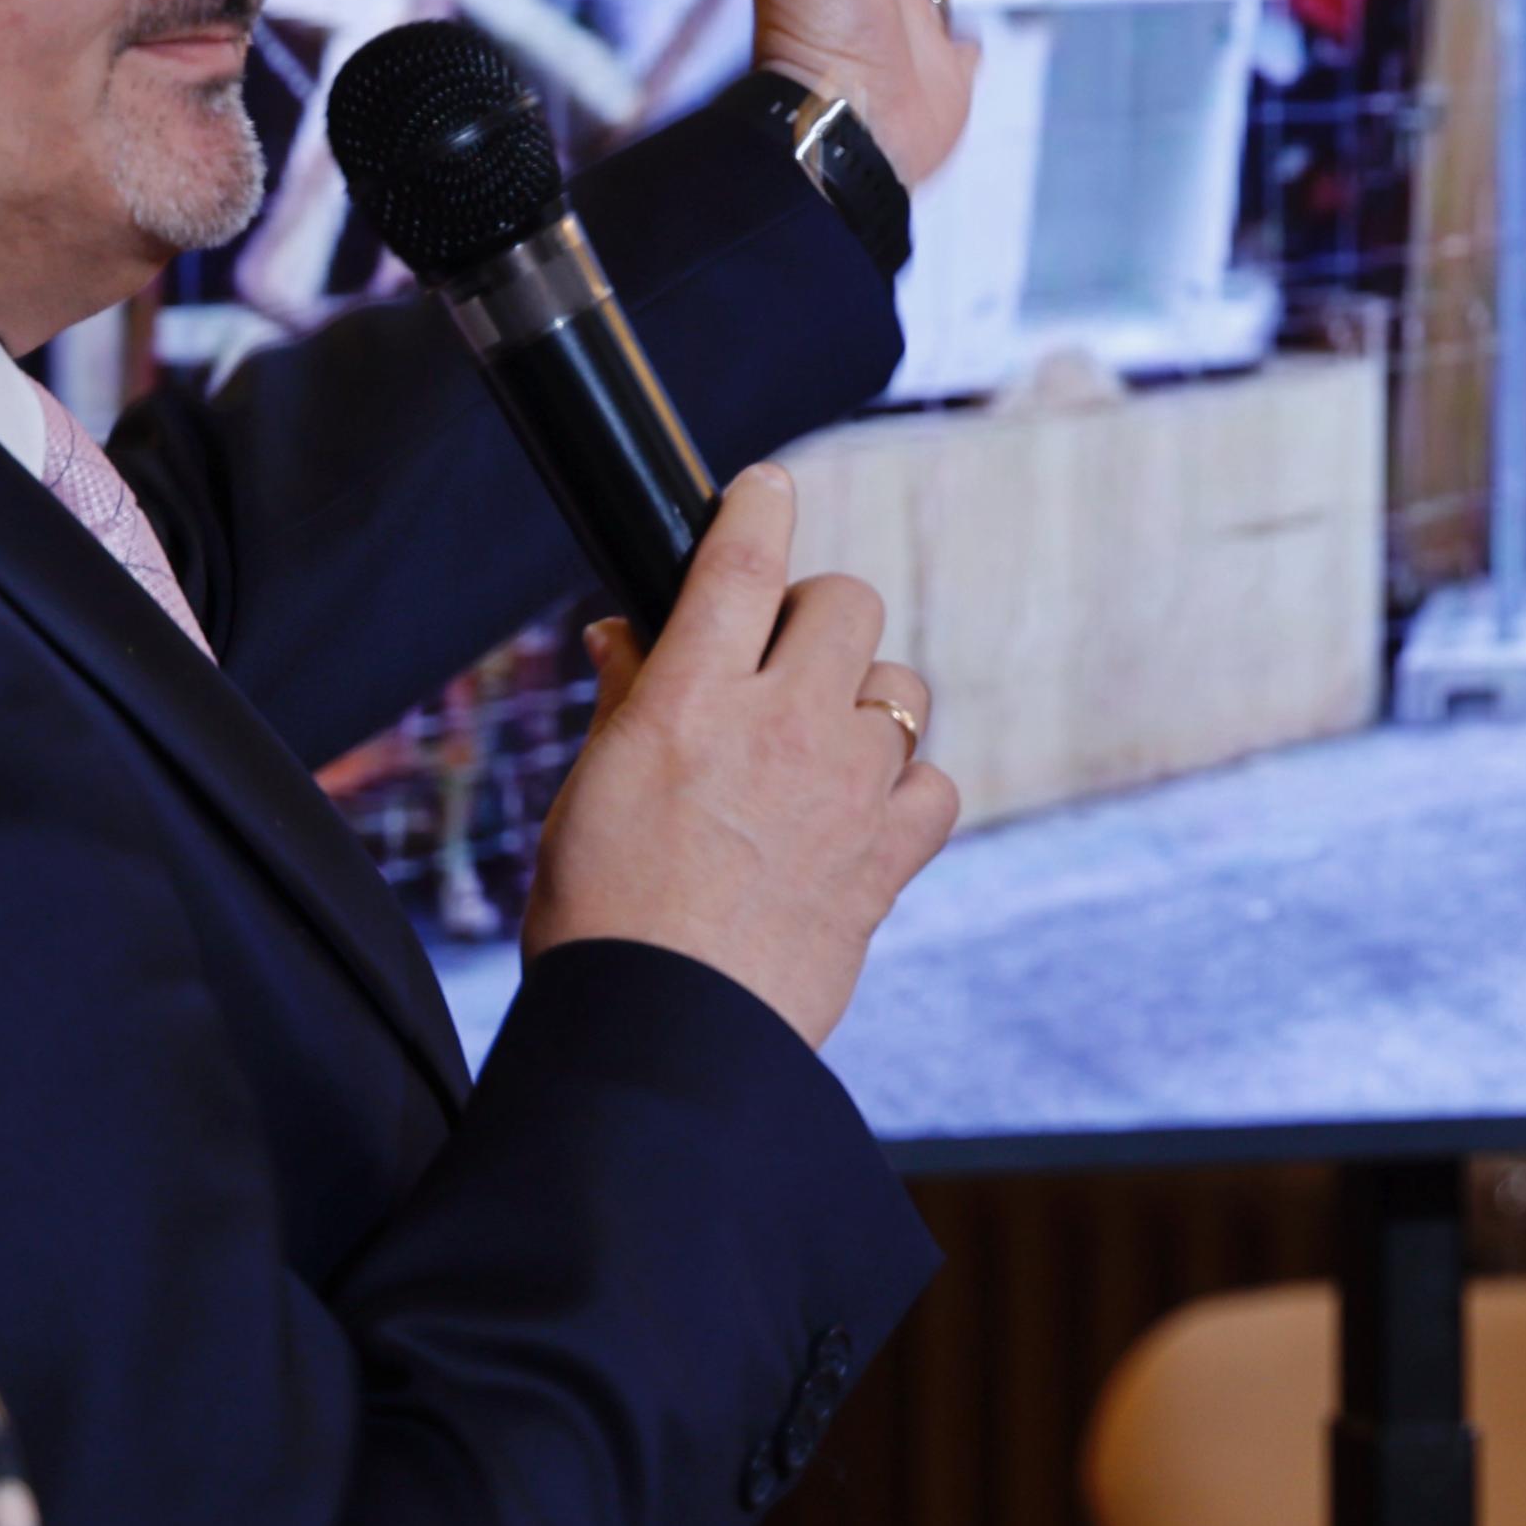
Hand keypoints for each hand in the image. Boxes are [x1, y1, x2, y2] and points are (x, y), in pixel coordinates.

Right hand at [524, 464, 962, 1046]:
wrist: (664, 1036)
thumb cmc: (603, 916)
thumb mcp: (590, 789)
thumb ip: (627, 697)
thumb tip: (628, 631)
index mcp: (693, 699)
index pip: (744, 562)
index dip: (760, 508)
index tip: (765, 489)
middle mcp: (785, 726)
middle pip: (847, 603)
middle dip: (817, 614)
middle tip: (777, 660)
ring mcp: (850, 787)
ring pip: (899, 689)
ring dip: (864, 699)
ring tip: (814, 746)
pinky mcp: (891, 853)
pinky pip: (935, 783)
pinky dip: (905, 788)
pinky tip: (860, 813)